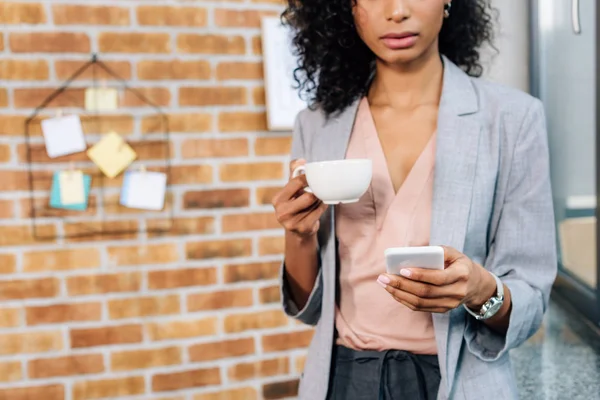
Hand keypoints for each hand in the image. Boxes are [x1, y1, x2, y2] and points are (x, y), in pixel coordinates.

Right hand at [272, 159, 327, 238]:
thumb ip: (294, 173)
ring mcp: (292, 222)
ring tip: (318, 199)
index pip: (296, 182)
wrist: (298, 232)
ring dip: (320, 199)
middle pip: (309, 196)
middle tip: (318, 190)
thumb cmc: (296, 205)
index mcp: (278, 199)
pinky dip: (323, 206)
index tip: (314, 177)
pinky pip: (319, 212)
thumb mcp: (292, 189)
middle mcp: (282, 211)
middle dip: (316, 192)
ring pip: (315, 204)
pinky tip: (321, 206)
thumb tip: (301, 160)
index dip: (308, 178)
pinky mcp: (303, 228)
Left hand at [377, 246, 496, 312]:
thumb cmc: (459, 264)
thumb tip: (414, 253)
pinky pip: (420, 308)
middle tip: (383, 277)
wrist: (475, 285)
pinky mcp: (442, 310)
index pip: (438, 278)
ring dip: (399, 293)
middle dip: (402, 284)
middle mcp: (456, 292)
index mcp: (461, 275)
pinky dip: (404, 300)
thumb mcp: (454, 253)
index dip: (420, 275)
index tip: (402, 270)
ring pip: (420, 302)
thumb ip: (438, 251)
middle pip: (425, 292)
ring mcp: (449, 304)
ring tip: (384, 284)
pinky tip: (393, 291)